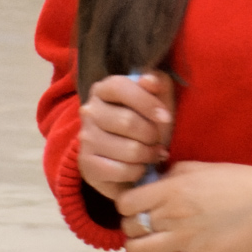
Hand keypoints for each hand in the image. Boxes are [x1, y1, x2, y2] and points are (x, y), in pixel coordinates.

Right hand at [74, 72, 175, 199]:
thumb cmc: (145, 124)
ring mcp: (86, 139)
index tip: (166, 117)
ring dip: (148, 155)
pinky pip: (122, 170)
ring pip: (129, 149)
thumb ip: (157, 85)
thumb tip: (151, 80)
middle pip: (127, 122)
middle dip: (152, 135)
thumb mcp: (156, 101)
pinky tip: (139, 168)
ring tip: (152, 154)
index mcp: (103, 90)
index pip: (120, 87)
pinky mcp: (87, 165)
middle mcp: (89, 111)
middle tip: (158, 140)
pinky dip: (138, 171)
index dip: (147, 102)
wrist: (128, 159)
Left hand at [121, 161, 251, 251]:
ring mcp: (186, 239)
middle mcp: (173, 214)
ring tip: (157, 245)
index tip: (139, 207)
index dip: (127, 206)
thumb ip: (172, 175)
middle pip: (130, 228)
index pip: (125, 203)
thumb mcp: (200, 167)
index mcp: (171, 188)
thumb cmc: (240, 181)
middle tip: (149, 227)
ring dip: (144, 251)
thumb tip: (153, 183)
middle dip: (135, 228)